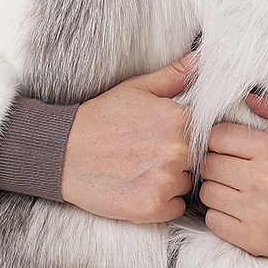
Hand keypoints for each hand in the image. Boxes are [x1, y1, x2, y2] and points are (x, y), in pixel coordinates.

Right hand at [60, 55, 195, 222]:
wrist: (62, 152)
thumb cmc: (100, 118)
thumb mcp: (137, 88)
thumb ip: (174, 76)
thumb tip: (201, 59)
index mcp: (178, 119)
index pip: (205, 134)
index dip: (185, 137)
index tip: (164, 138)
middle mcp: (177, 150)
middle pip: (198, 161)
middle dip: (178, 159)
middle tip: (148, 154)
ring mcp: (165, 180)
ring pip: (186, 184)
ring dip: (170, 181)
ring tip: (140, 170)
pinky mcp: (152, 207)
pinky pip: (175, 207)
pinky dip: (161, 202)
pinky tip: (138, 187)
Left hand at [198, 91, 267, 263]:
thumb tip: (248, 94)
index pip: (218, 136)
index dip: (219, 140)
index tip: (228, 148)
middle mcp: (264, 181)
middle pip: (209, 164)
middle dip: (216, 165)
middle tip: (230, 170)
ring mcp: (257, 212)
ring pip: (207, 192)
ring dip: (216, 190)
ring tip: (234, 190)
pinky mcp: (252, 238)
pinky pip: (213, 219)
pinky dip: (219, 215)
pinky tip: (236, 211)